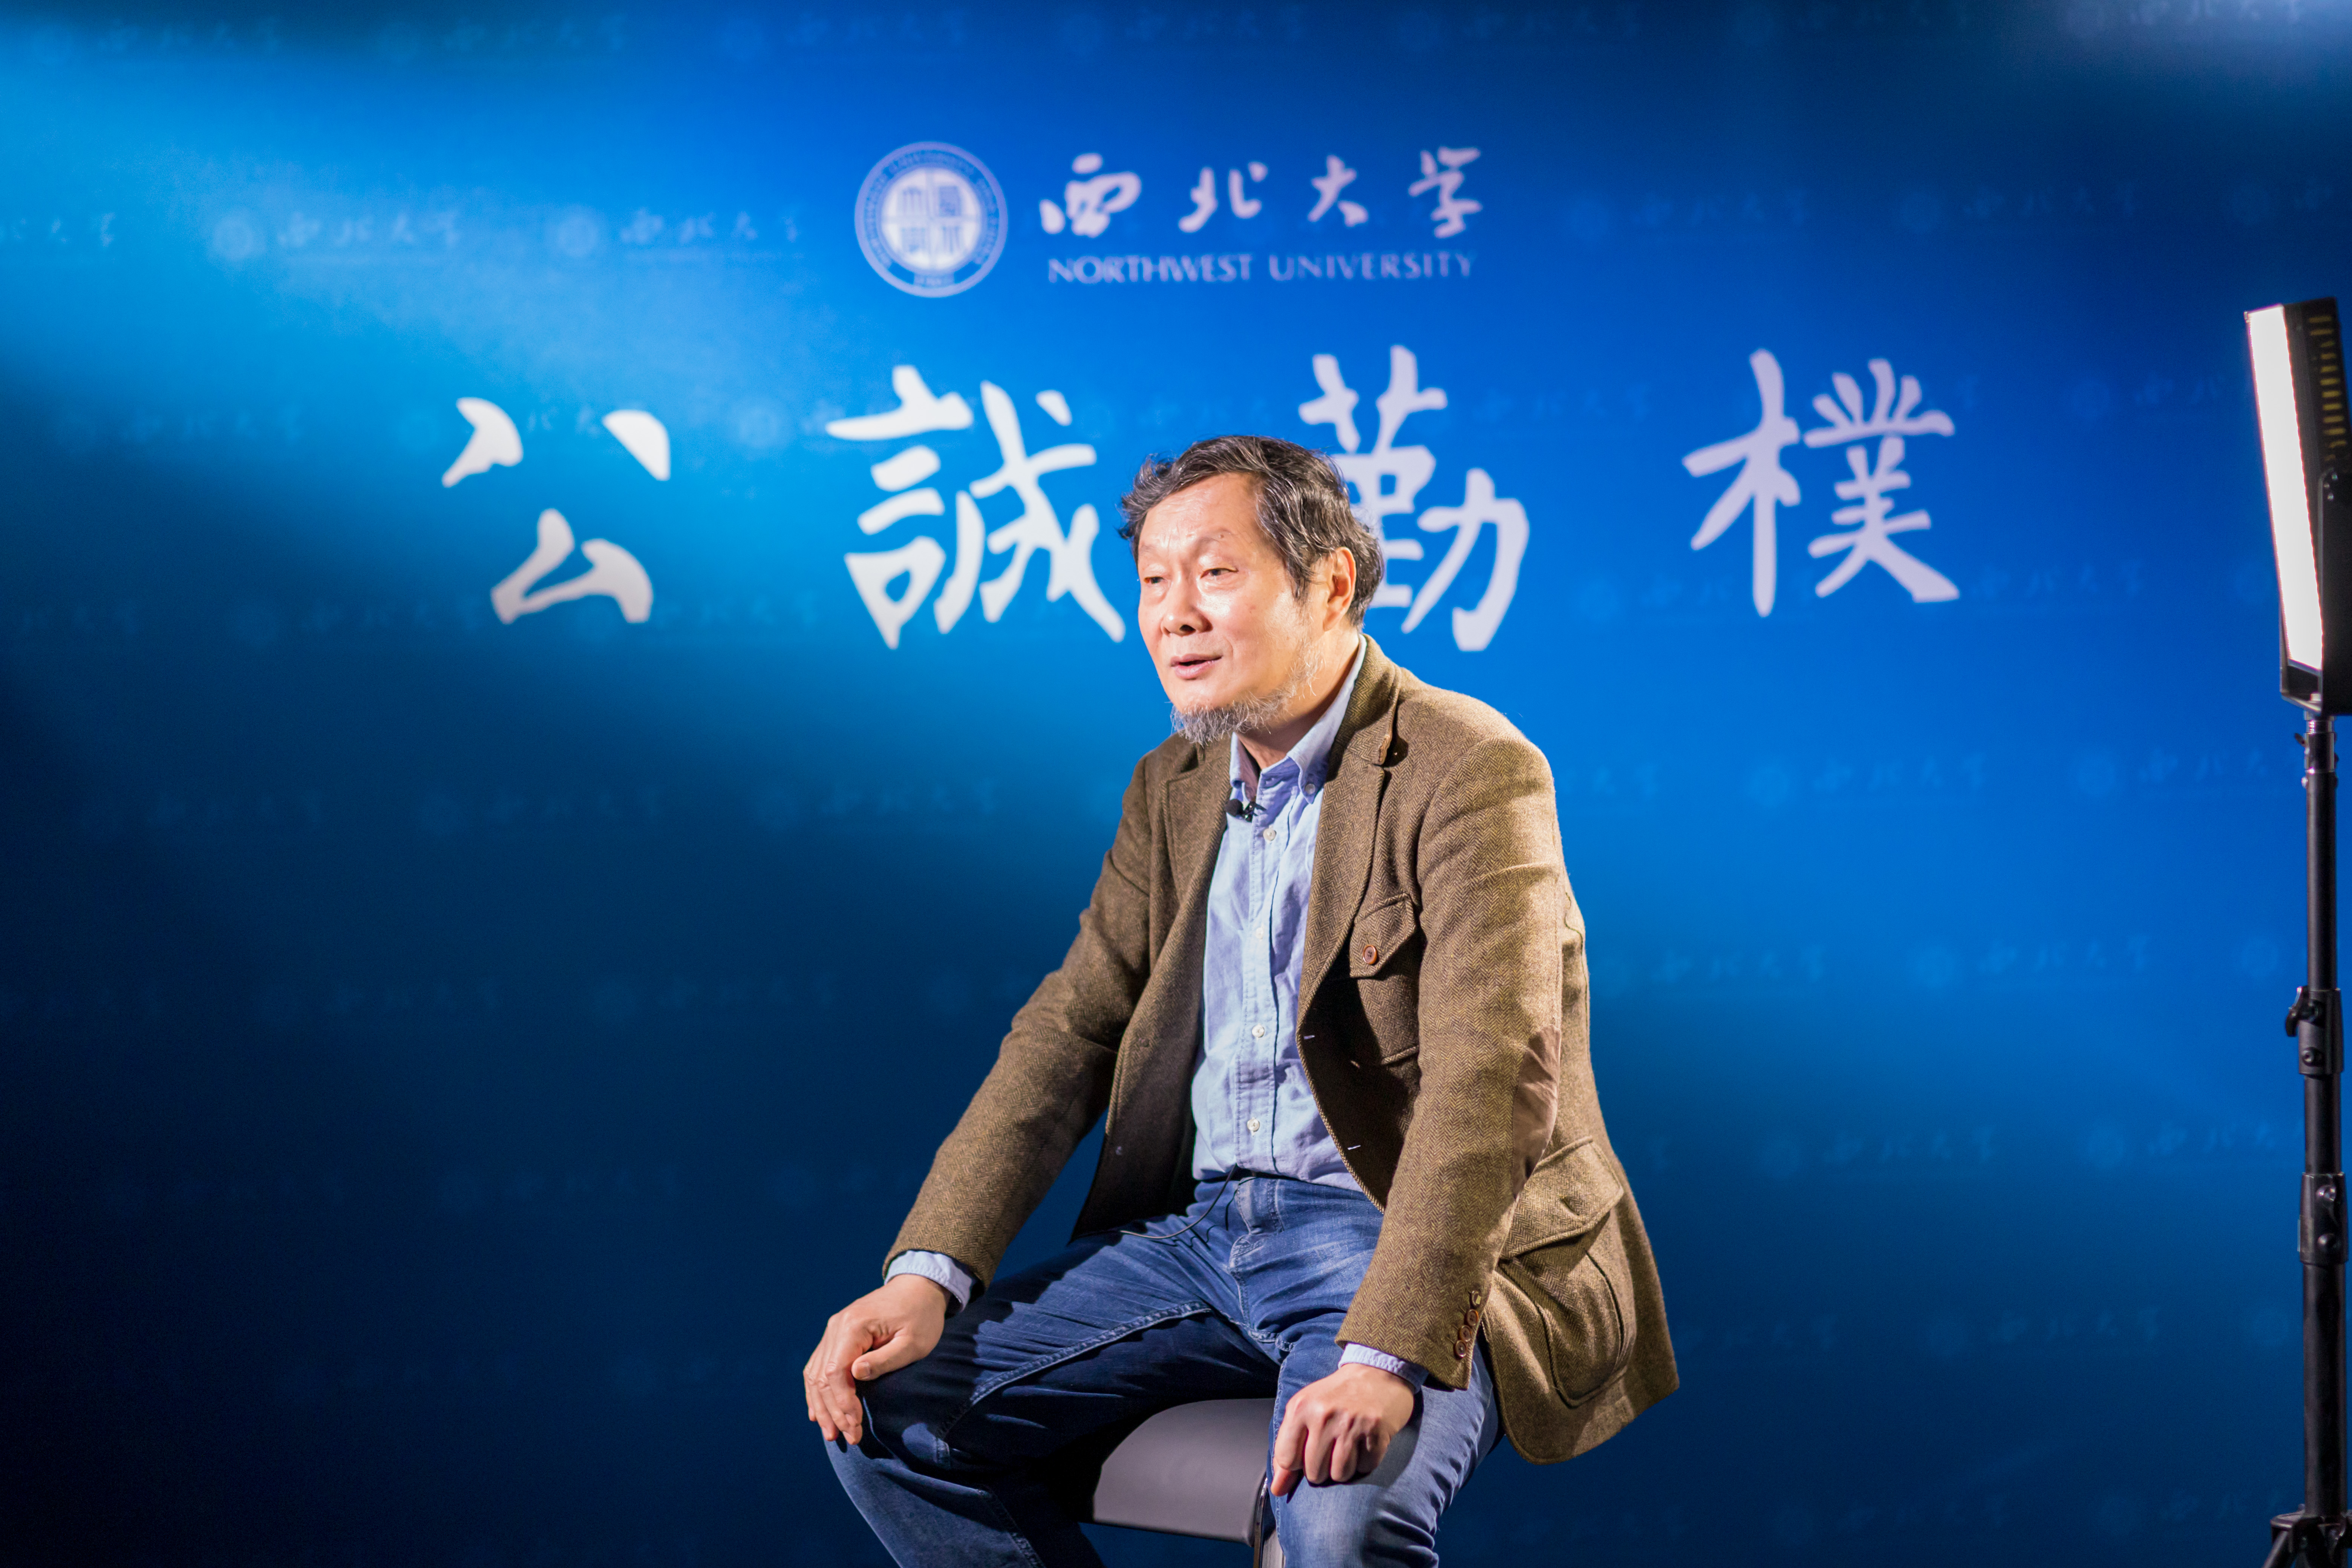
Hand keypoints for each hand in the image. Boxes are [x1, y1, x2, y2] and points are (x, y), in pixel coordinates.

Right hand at [803, 1274, 947, 1444]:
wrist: (918, 1287)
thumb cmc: (921, 1316)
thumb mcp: (914, 1342)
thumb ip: (885, 1359)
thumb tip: (855, 1375)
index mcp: (853, 1325)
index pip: (836, 1371)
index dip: (842, 1402)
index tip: (855, 1424)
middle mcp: (836, 1326)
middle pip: (822, 1376)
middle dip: (834, 1411)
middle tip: (849, 1438)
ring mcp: (833, 1329)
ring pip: (815, 1373)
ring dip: (822, 1406)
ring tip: (832, 1434)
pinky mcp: (836, 1335)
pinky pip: (819, 1366)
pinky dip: (817, 1391)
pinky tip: (818, 1413)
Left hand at [1270, 1362, 1416, 1495]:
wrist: (1377, 1371)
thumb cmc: (1337, 1395)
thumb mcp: (1304, 1411)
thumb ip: (1287, 1449)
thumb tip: (1277, 1490)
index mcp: (1300, 1407)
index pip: (1287, 1460)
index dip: (1297, 1463)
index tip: (1306, 1451)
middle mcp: (1323, 1415)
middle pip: (1314, 1473)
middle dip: (1322, 1467)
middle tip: (1332, 1444)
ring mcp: (1351, 1424)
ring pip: (1340, 1475)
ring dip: (1344, 1467)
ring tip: (1348, 1444)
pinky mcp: (1376, 1432)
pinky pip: (1365, 1468)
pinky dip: (1365, 1461)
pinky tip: (1365, 1441)